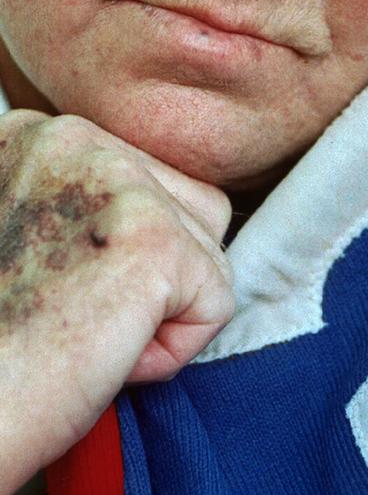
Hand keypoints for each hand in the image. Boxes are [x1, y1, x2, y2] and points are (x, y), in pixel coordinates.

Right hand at [0, 110, 233, 494]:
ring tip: (78, 335)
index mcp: (37, 134)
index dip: (118, 258)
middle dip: (154, 278)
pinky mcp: (156, 242)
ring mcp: (119, 182)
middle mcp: (74, 138)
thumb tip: (163, 216)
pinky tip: (96, 360)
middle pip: (190, 207)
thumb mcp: (24, 233)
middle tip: (67, 316)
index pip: (146, 181)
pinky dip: (169, 353)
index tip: (48, 288)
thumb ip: (86, 205)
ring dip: (161, 313)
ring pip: (208, 253)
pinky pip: (216, 303)